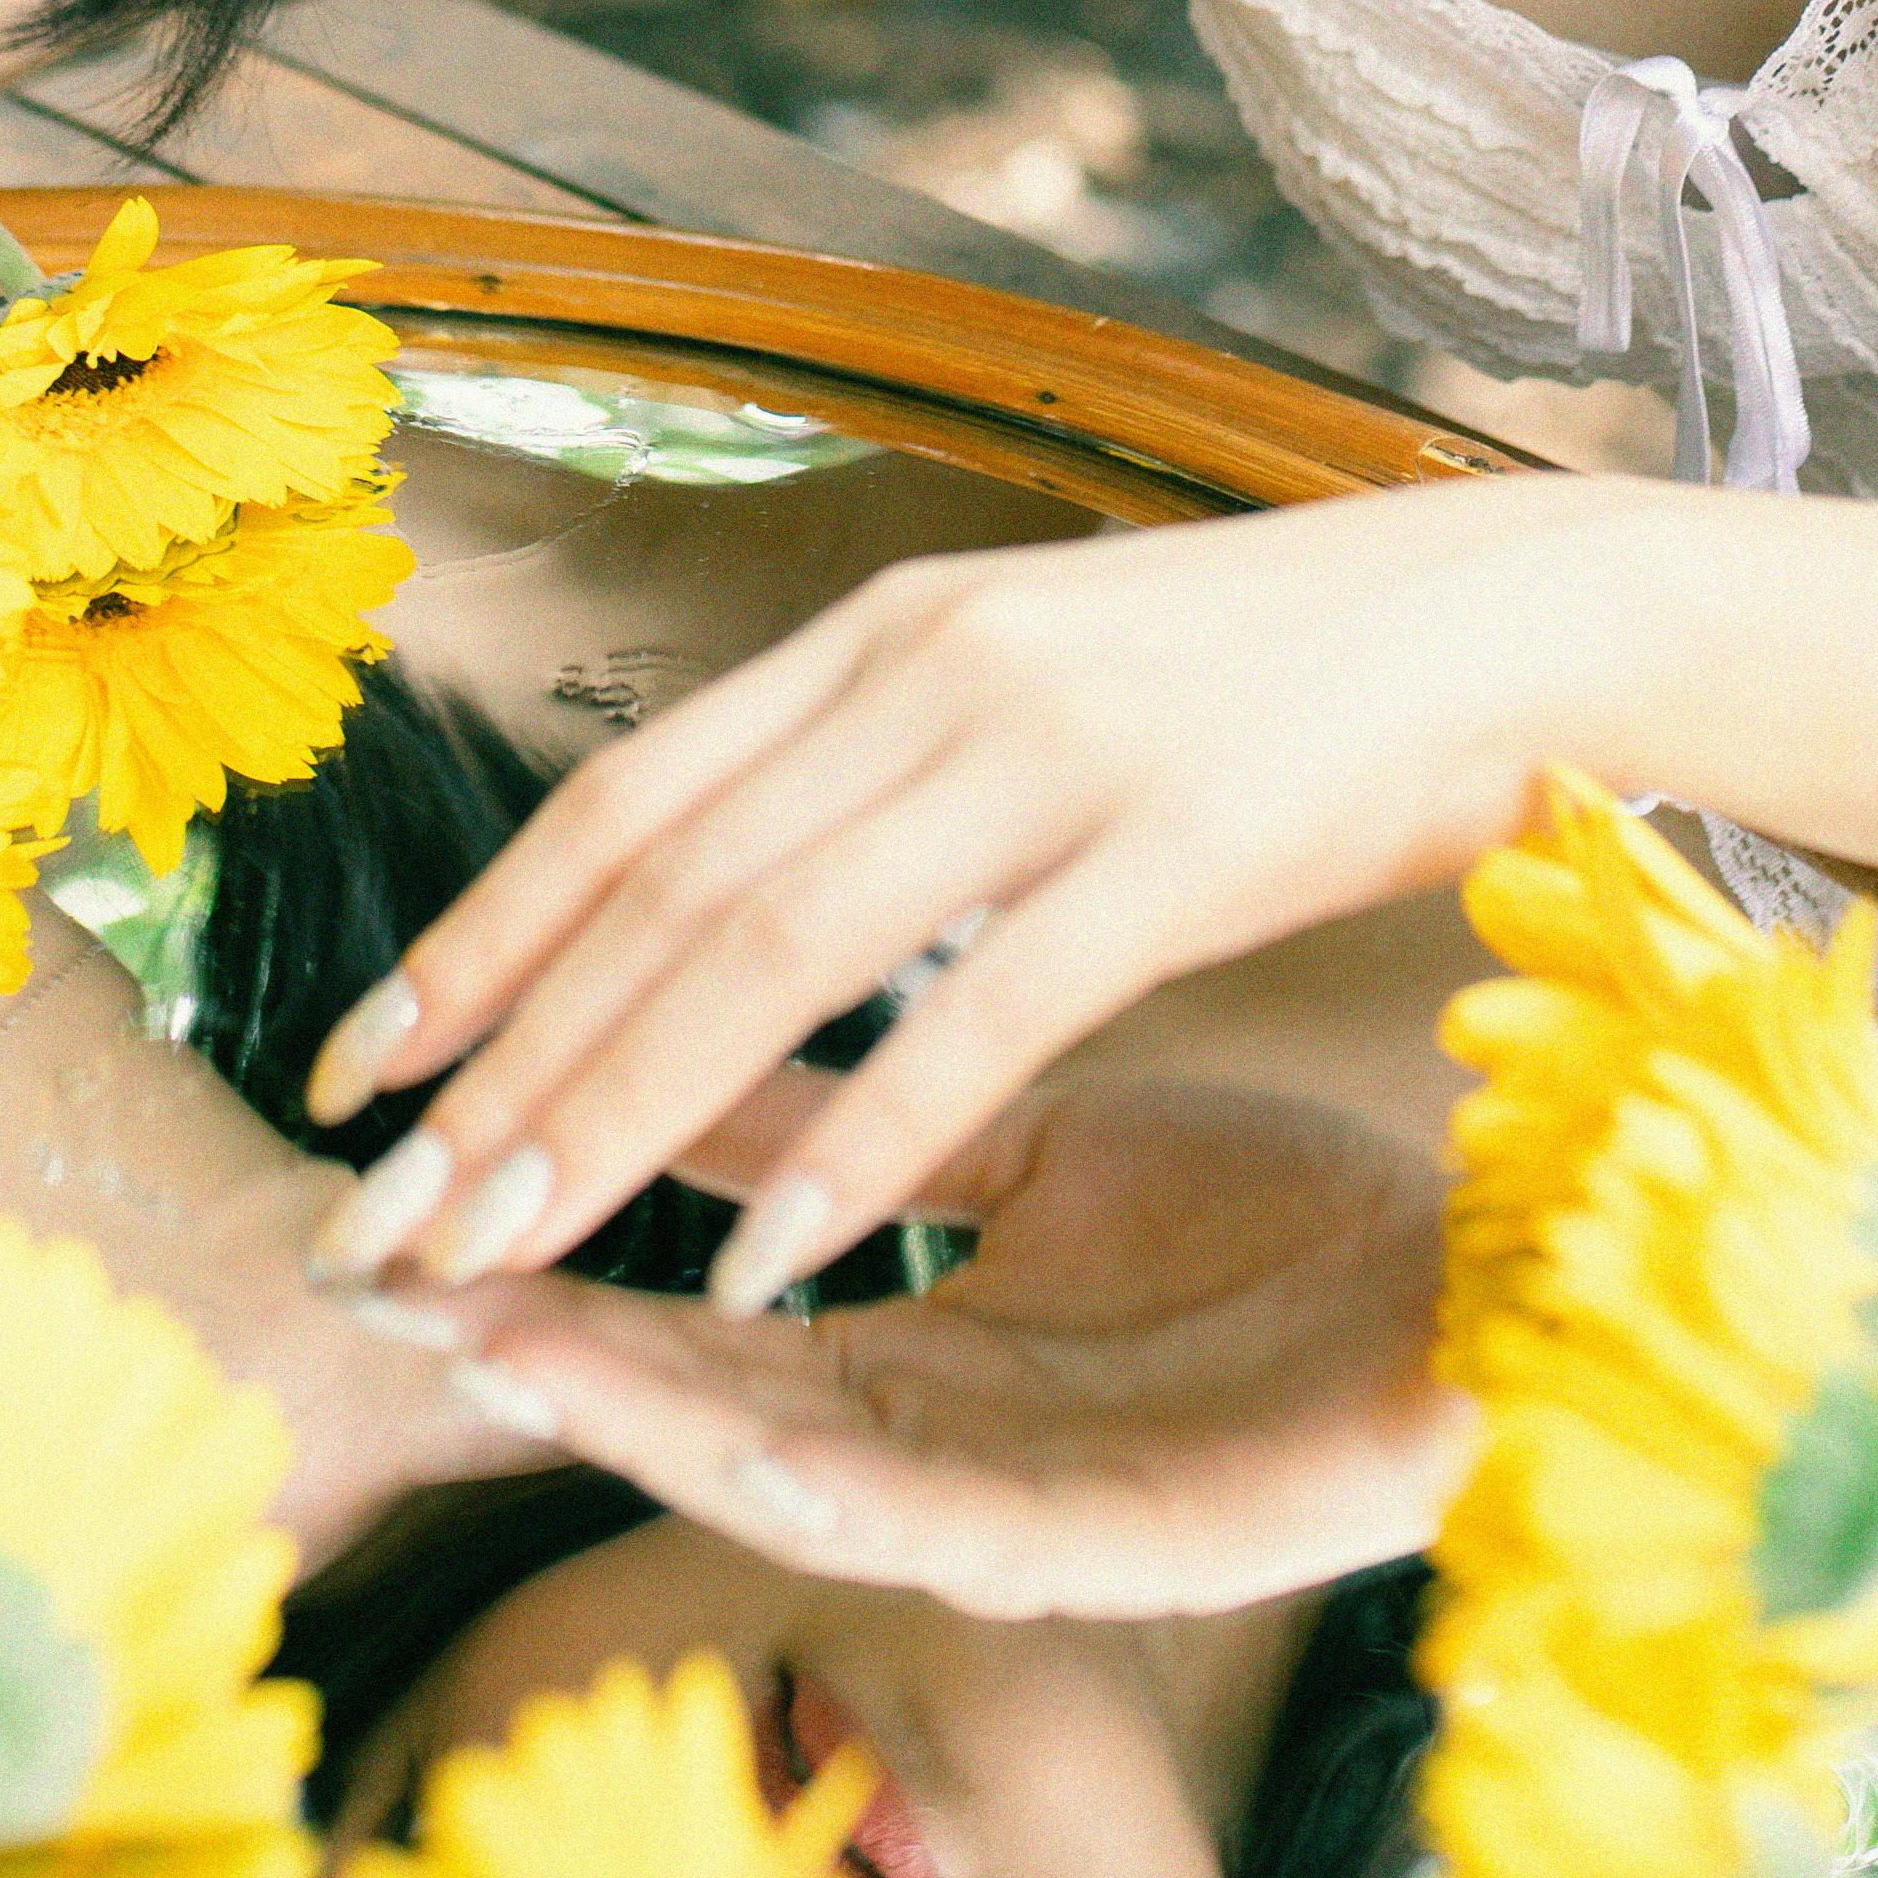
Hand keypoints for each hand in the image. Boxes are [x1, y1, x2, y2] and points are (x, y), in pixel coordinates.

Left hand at [321, 471, 1683, 1304]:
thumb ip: (886, 768)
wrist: (1524, 607)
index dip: (474, 941)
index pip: (626, 801)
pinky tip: (760, 1270)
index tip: (352, 1074)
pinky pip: (976, 1018)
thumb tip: (733, 877)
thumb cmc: (1280, 677)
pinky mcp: (1180, 845)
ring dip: (616, 1124)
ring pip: (772, 958)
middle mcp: (935, 669)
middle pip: (663, 895)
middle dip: (499, 1076)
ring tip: (501, 1261)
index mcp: (890, 632)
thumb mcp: (1042, 682)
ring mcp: (1054, 750)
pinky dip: (854, 1150)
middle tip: (374, 1226)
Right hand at [396, 1078, 1469, 1619]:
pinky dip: (845, 1495)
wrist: (1502, 1279)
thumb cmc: (1282, 1225)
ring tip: (512, 1358)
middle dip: (547, 1348)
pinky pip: (964, 1536)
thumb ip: (874, 1111)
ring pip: (801, 1484)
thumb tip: (692, 1024)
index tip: (419, 1176)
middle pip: (707, 1404)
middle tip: (399, 1280)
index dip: (557, 1245)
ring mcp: (1039, 1514)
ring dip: (649, 1428)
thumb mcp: (1048, 1137)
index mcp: (922, 1350)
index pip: (696, 1302)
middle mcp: (951, 1447)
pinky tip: (749, 1444)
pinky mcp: (1141, 1557)